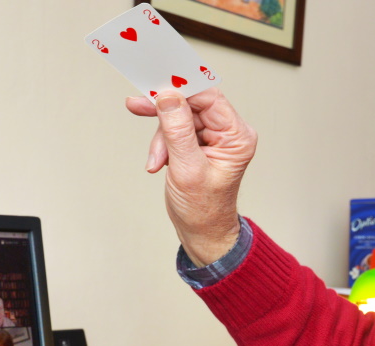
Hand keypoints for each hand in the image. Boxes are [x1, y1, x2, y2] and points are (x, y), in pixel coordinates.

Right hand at [126, 89, 255, 266]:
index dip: (181, 89)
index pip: (209, 97)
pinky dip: (162, 143)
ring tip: (157, 160)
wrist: (202, 231)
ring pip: (178, 116)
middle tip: (138, 105)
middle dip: (165, 116)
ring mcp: (214, 137)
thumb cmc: (203, 209)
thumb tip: (167, 96)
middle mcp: (229, 132)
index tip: (155, 85)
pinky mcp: (199, 143)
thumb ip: (177, 130)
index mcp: (237, 136)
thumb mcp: (187, 169)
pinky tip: (158, 161)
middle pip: (191, 103)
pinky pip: (175, 129)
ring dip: (161, 137)